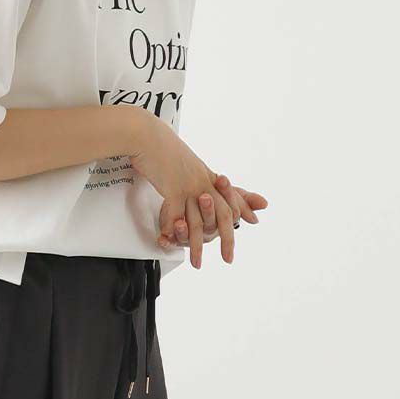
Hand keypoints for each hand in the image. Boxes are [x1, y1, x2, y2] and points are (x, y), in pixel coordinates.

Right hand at [130, 120, 259, 268]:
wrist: (145, 134)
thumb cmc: (160, 147)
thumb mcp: (183, 161)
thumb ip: (195, 173)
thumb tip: (205, 177)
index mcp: (206, 175)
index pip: (230, 195)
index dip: (242, 208)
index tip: (253, 222)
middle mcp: (203, 181)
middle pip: (222, 213)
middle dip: (227, 238)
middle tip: (229, 258)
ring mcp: (190, 185)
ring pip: (198, 221)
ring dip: (197, 246)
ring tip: (198, 264)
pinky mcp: (173, 187)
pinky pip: (177, 214)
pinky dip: (173, 230)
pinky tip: (170, 241)